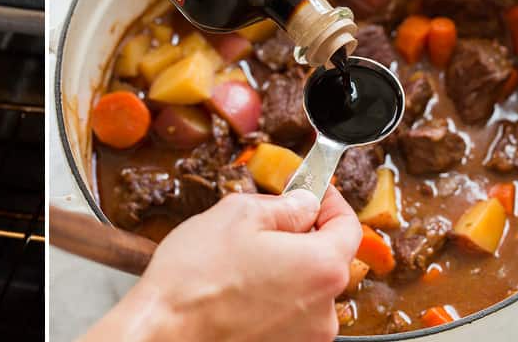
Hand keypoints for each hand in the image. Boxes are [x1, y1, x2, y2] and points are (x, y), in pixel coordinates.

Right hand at [82, 188, 361, 341]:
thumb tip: (306, 203)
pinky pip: (292, 314)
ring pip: (308, 287)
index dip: (332, 201)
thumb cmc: (198, 274)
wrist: (167, 330)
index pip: (350, 226)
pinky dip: (275, 295)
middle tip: (268, 219)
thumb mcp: (239, 214)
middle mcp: (325, 309)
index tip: (313, 191)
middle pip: (329, 258)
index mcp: (321, 266)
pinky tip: (241, 286)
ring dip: (288, 266)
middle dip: (304, 234)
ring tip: (245, 257)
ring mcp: (306, 337)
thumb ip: (285, 206)